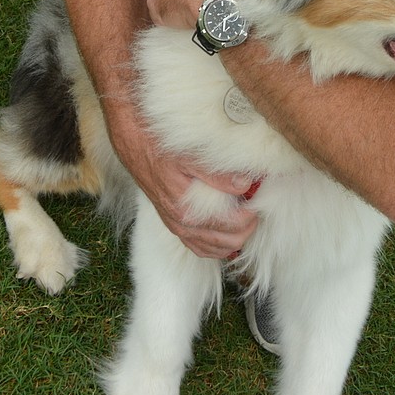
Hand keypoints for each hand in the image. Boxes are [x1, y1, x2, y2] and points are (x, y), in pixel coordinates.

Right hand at [109, 98, 258, 257]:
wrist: (134, 145)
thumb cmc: (161, 149)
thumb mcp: (190, 157)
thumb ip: (218, 174)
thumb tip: (245, 184)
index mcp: (187, 210)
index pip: (232, 227)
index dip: (252, 215)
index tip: (260, 199)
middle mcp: (182, 224)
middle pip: (226, 243)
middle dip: (247, 229)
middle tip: (257, 208)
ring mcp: (176, 226)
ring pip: (212, 249)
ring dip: (233, 240)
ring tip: (247, 220)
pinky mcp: (172, 223)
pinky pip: (197, 246)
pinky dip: (214, 245)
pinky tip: (225, 235)